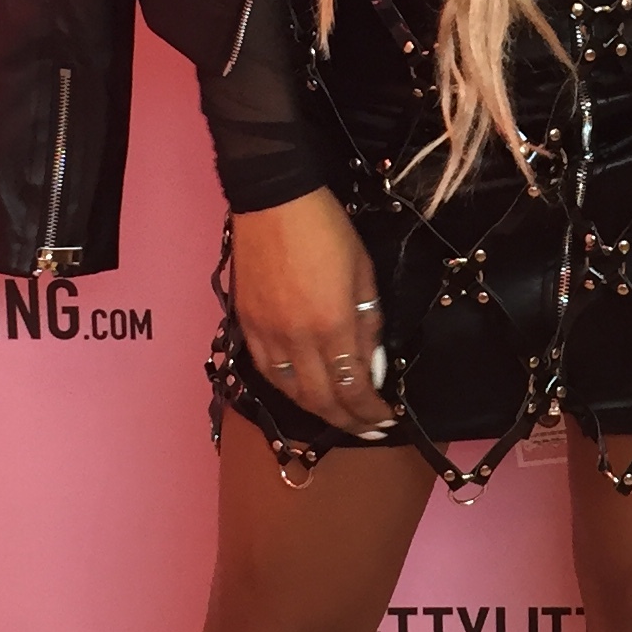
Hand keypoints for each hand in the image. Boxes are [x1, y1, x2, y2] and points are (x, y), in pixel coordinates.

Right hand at [224, 192, 387, 436]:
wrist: (273, 200)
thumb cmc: (327, 229)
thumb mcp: (363, 272)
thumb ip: (368, 322)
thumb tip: (372, 364)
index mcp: (332, 324)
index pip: (353, 386)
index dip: (370, 411)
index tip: (385, 420)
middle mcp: (297, 338)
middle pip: (321, 399)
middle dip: (347, 421)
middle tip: (366, 430)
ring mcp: (267, 334)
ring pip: (290, 392)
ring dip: (317, 411)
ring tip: (337, 416)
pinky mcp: (246, 324)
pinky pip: (267, 371)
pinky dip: (287, 388)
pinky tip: (301, 391)